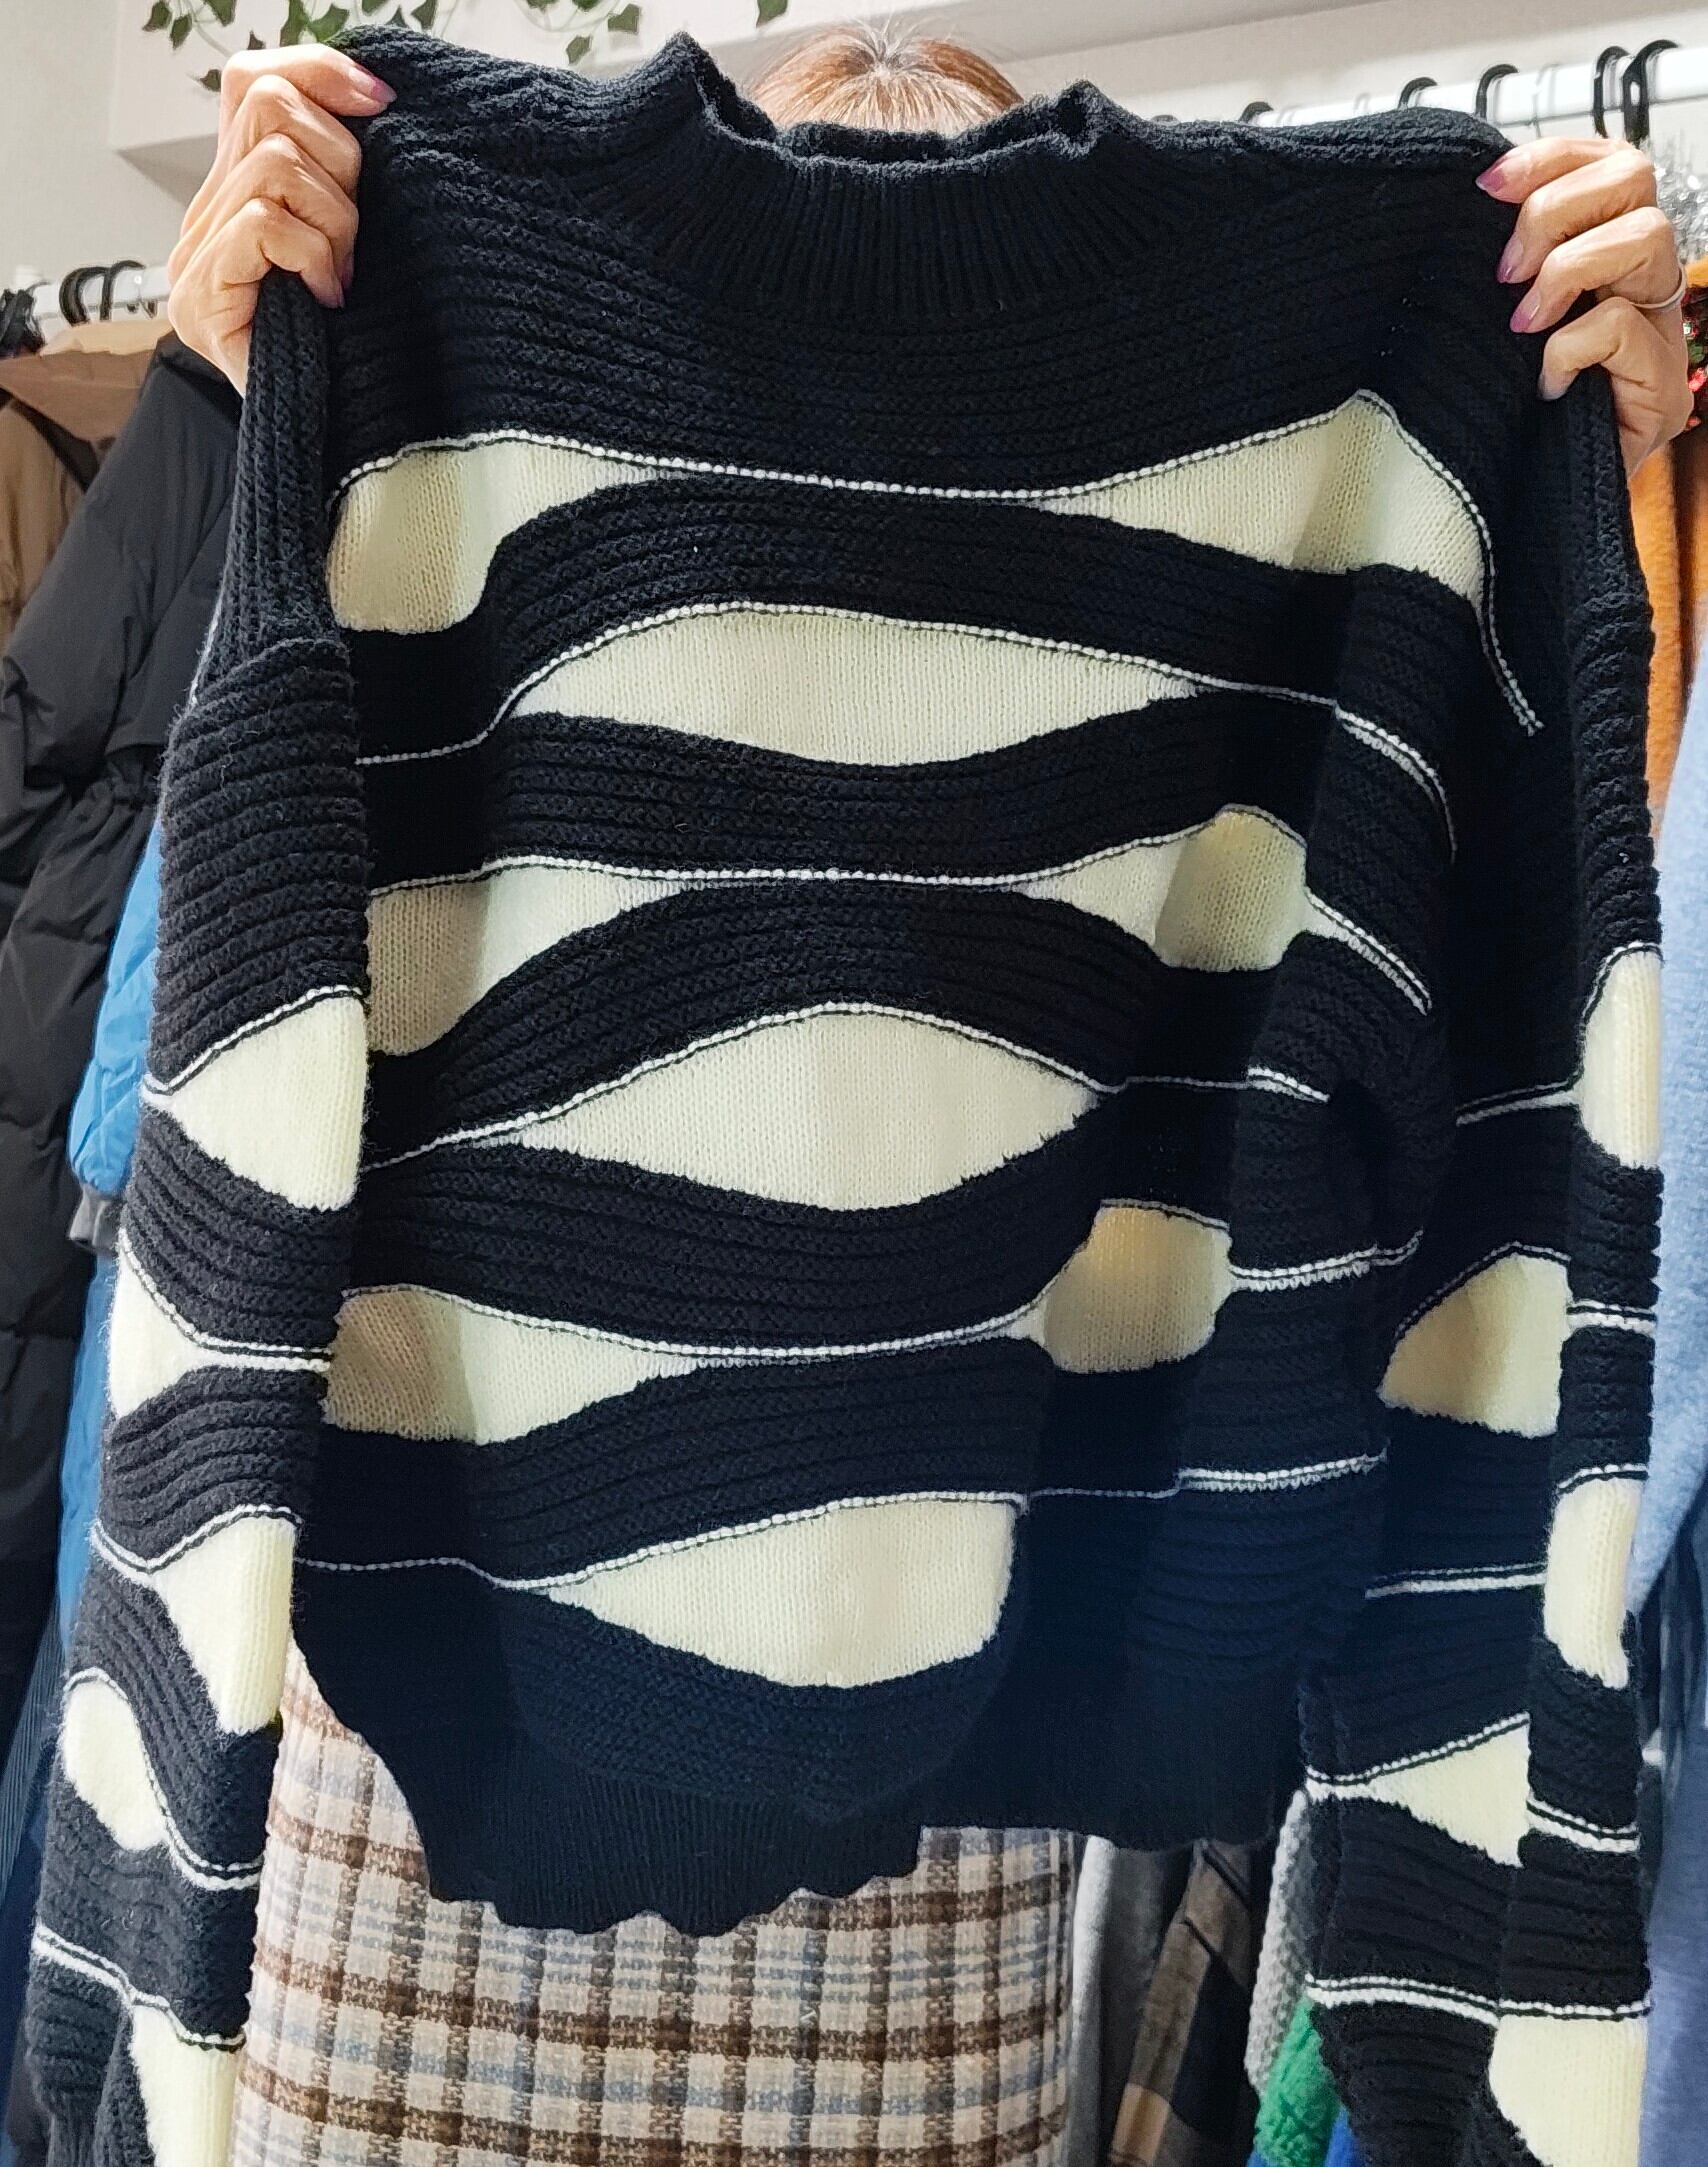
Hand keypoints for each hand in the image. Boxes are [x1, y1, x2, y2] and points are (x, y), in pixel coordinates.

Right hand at [166, 45, 392, 390]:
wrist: (342, 447)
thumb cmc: (362, 354)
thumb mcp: (361, 241)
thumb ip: (342, 177)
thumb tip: (372, 100)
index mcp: (239, 196)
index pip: (254, 83)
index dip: (318, 73)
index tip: (383, 100)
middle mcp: (206, 218)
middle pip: (265, 105)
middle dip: (338, 162)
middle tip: (357, 239)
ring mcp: (195, 258)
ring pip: (273, 161)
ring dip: (332, 217)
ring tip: (342, 276)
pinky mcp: (200, 297)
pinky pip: (264, 221)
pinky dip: (312, 254)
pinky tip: (328, 298)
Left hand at [1477, 138, 1691, 477]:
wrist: (1536, 508)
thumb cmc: (1515, 417)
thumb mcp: (1499, 326)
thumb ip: (1506, 267)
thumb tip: (1468, 209)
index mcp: (1609, 253)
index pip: (1607, 160)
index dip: (1550, 157)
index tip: (1487, 186)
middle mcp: (1645, 282)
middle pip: (1635, 176)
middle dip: (1556, 208)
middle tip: (1506, 272)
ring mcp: (1662, 333)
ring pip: (1646, 235)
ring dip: (1567, 270)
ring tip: (1524, 325)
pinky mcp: (1662, 388)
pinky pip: (1620, 325)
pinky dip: (1569, 346)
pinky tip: (1546, 382)